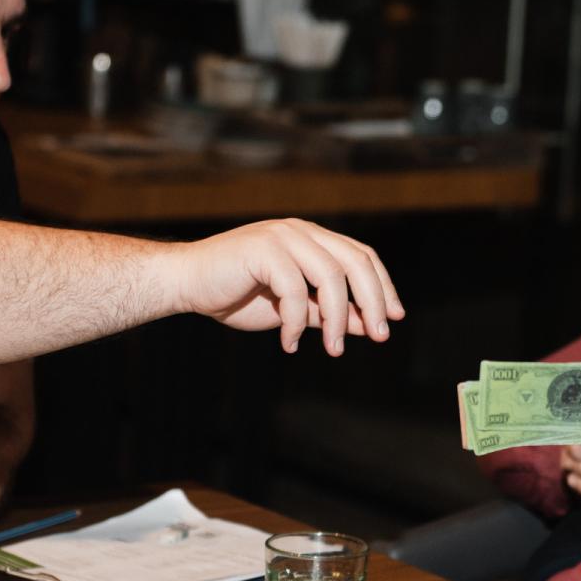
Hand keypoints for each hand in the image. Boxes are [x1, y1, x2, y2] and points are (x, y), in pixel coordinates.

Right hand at [165, 219, 404, 354]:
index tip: (394, 319)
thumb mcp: (292, 310)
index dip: (383, 287)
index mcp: (312, 239)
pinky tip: (289, 343)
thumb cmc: (236, 296)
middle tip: (379, 336)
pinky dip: (296, 321)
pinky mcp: (263, 247)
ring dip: (337, 318)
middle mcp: (301, 231)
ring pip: (331, 276)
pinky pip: (295, 288)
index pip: (362, 257)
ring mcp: (282, 235)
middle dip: (372, 301)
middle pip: (355, 262)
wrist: (186, 284)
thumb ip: (327, 313)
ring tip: (333, 349)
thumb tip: (366, 325)